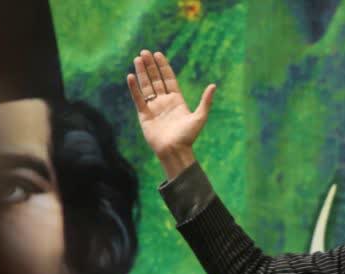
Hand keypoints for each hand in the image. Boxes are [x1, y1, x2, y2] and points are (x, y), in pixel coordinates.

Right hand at [126, 50, 215, 179]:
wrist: (175, 151)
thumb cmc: (188, 137)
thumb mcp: (200, 117)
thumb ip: (205, 101)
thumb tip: (214, 85)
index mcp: (177, 100)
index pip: (168, 79)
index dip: (163, 66)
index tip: (158, 54)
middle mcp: (164, 102)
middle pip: (156, 79)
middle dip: (150, 66)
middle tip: (144, 51)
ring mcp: (154, 108)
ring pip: (146, 86)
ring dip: (141, 73)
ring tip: (137, 59)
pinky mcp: (144, 115)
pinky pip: (138, 99)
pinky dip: (134, 88)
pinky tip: (131, 76)